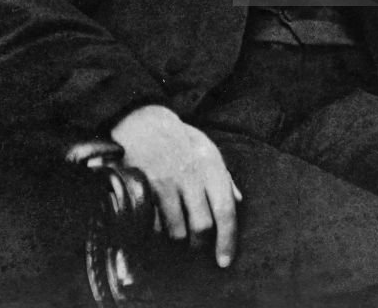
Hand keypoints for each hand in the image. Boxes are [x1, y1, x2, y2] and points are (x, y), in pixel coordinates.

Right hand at [110, 104, 241, 267]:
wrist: (139, 118)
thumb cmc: (176, 136)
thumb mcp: (205, 147)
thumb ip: (223, 174)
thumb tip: (238, 201)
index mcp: (210, 164)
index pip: (225, 210)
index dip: (227, 240)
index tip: (224, 260)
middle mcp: (190, 174)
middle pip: (202, 226)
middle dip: (199, 243)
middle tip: (195, 244)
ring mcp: (165, 181)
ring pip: (177, 230)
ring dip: (177, 237)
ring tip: (174, 230)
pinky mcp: (144, 187)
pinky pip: (154, 225)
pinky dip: (157, 231)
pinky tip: (157, 221)